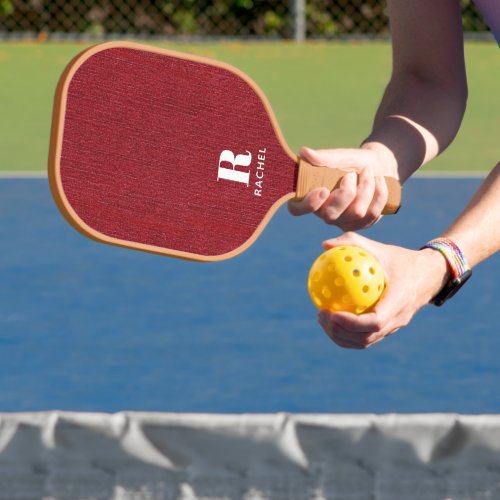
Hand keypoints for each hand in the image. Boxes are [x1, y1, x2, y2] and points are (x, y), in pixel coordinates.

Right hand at [288, 145, 397, 230]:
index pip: (297, 209)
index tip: (323, 190)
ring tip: (368, 172)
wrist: (379, 166)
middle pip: (330, 215)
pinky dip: (379, 193)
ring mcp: (343, 221)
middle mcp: (324, 213)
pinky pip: (372, 214)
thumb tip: (304, 152)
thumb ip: (324, 157)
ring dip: (366, 188)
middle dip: (346, 192)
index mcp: (311, 196)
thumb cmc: (353, 161)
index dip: (308, 204)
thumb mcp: (340, 157)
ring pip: (356, 213)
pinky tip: (379, 181)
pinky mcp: (362, 224)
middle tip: (352, 174)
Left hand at [316, 232, 449, 348]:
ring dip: (341, 336)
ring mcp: (394, 327)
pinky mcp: (389, 329)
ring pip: (365, 342)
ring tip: (322, 319)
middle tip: (321, 314)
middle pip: (366, 338)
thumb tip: (324, 245)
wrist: (429, 275)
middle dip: (340, 332)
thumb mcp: (380, 248)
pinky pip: (366, 337)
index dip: (352, 323)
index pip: (375, 321)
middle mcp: (398, 319)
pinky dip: (347, 333)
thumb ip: (353, 243)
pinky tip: (331, 318)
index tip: (332, 313)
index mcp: (399, 301)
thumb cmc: (401, 259)